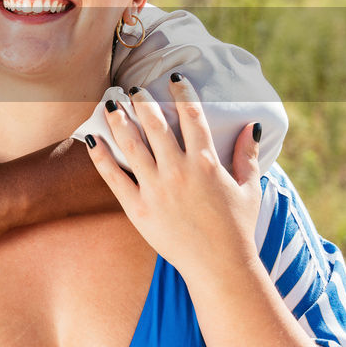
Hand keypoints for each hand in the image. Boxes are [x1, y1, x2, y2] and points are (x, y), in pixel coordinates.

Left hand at [85, 74, 263, 277]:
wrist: (219, 267)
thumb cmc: (237, 229)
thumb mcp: (249, 189)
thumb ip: (247, 155)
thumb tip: (253, 126)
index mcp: (205, 163)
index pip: (193, 117)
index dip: (182, 94)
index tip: (173, 78)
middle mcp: (178, 171)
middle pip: (156, 125)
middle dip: (143, 101)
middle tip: (133, 87)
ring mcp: (155, 189)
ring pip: (131, 145)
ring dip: (119, 120)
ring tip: (110, 103)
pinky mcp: (137, 207)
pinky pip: (113, 176)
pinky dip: (100, 156)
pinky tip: (92, 138)